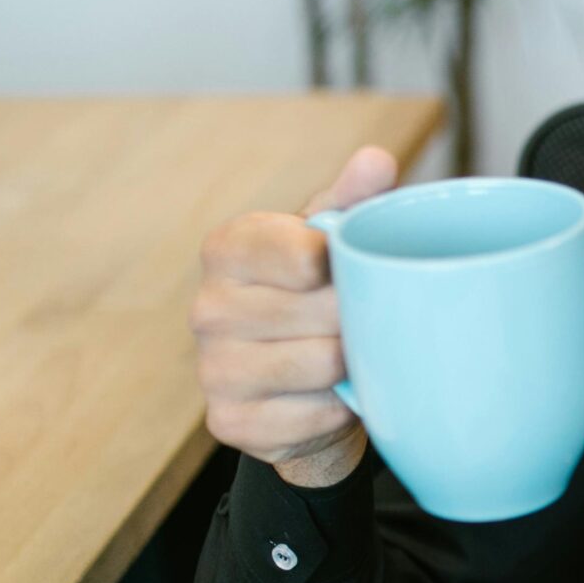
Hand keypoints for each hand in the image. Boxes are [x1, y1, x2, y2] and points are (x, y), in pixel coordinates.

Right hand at [191, 144, 398, 486]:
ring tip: (349, 357)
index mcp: (229, 248)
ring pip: (320, 364)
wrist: (298, 388)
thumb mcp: (331, 242)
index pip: (303, 255)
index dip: (345, 270)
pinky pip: (312, 416)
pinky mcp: (228, 422)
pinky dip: (337, 410)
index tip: (354, 275)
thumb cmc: (316, 298)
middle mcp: (208, 306)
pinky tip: (331, 397)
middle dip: (356, 320)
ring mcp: (212, 368)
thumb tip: (376, 161)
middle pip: (320, 313)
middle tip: (361, 323)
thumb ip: (353, 200)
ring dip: (351, 366)